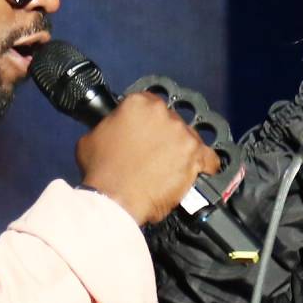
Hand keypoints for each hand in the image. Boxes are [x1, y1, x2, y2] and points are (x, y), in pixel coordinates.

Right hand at [76, 93, 220, 224]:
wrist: (114, 198)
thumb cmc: (102, 172)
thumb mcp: (92, 138)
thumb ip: (110, 125)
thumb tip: (114, 127)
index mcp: (138, 104)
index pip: (150, 104)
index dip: (148, 121)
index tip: (148, 132)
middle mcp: (163, 114)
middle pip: (171, 121)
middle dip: (165, 136)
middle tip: (156, 154)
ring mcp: (182, 134)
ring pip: (189, 138)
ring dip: (182, 150)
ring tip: (171, 167)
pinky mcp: (195, 156)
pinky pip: (210, 158)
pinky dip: (206, 166)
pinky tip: (200, 172)